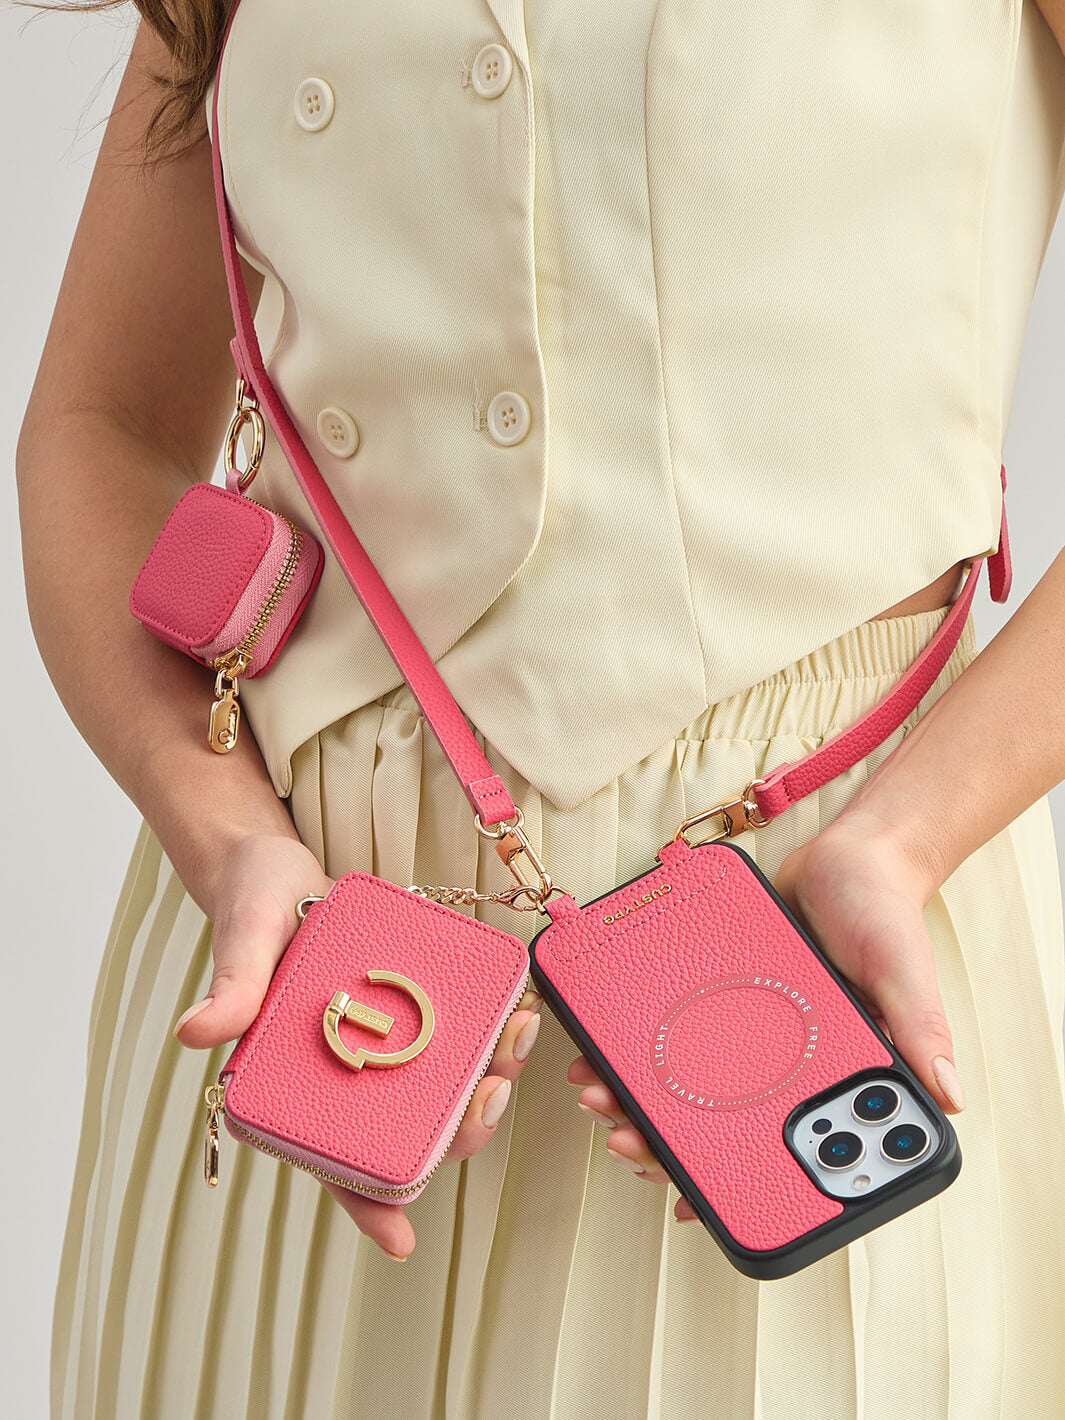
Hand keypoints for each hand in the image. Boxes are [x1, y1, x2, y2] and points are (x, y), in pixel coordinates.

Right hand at [173, 831, 542, 1258]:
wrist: (281, 863)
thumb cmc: (253, 907)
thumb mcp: (245, 940)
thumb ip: (233, 986)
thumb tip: (195, 1035)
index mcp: (298, 1083)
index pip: (331, 1160)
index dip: (367, 1204)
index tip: (403, 1242)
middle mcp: (347, 1073)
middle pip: (409, 1131)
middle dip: (459, 1128)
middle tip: (490, 1093)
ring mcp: (386, 1040)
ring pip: (444, 1086)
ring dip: (488, 1079)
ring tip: (517, 1041)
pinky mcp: (415, 1003)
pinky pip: (458, 1031)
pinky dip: (490, 1030)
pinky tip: (516, 1012)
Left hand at [568, 814, 964, 1222]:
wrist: (846, 854)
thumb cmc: (884, 913)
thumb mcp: (904, 970)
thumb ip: (922, 1029)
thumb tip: (947, 1096)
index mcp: (838, 1073)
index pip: (791, 1146)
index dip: (742, 1182)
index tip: (694, 1202)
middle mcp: (791, 1065)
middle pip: (725, 1123)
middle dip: (670, 1142)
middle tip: (626, 1143)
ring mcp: (752, 1035)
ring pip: (689, 1084)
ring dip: (643, 1099)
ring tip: (599, 1098)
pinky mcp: (722, 996)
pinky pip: (674, 1029)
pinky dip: (638, 1043)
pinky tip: (605, 1048)